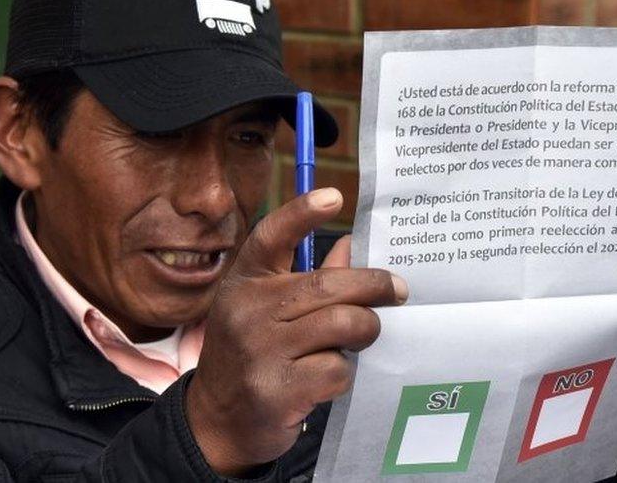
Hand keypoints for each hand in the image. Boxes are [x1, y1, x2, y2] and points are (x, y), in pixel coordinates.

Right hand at [186, 189, 406, 475]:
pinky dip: (345, 372)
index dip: (301, 213)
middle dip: (374, 286)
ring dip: (364, 331)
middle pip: (328, 285)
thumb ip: (309, 279)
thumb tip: (352, 247)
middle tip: (399, 291)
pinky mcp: (275, 390)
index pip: (270, 237)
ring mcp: (258, 351)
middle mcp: (246, 311)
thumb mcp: (268, 310)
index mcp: (245, 281)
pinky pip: (336, 369)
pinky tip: (330, 376)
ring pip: (341, 326)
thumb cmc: (255, 352)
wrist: (217, 420)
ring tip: (362, 336)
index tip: (335, 196)